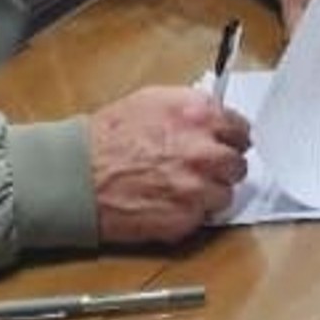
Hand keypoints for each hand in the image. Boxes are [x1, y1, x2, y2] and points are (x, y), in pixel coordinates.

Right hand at [89, 86, 252, 242]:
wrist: (78, 175)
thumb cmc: (108, 136)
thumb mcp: (152, 100)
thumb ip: (191, 106)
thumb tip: (215, 114)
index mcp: (200, 117)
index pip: (241, 130)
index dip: (230, 138)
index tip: (224, 143)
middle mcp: (205, 152)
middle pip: (238, 165)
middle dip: (223, 167)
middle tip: (202, 169)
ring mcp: (197, 189)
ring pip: (224, 195)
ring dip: (208, 193)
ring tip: (180, 188)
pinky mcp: (185, 219)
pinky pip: (202, 217)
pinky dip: (190, 212)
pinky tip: (167, 202)